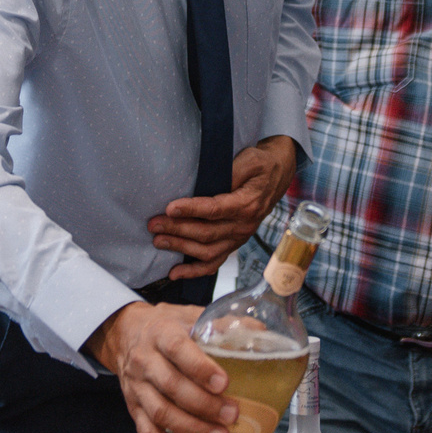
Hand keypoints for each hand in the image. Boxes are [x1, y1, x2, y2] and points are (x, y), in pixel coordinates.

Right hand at [86, 301, 236, 432]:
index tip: (223, 383)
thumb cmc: (165, 326)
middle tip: (232, 415)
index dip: (200, 368)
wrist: (124, 334)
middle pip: (172, 386)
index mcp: (161, 333)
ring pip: (160, 412)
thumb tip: (260, 332)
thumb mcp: (189, 315)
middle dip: (204, 405)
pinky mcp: (133, 408)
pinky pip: (147, 432)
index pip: (178, 349)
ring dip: (191, 429)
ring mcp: (137, 387)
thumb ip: (220, 323)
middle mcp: (145, 360)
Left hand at [148, 136, 297, 279]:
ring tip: (158, 241)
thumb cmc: (260, 165)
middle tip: (154, 224)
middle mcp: (244, 226)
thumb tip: (209, 181)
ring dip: (181, 247)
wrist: (277, 176)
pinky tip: (175, 273)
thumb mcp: (250, 159)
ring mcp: (239, 238)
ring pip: (207, 251)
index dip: (191, 210)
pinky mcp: (233, 244)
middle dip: (177, 229)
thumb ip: (231, 171)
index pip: (215, 210)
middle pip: (207, 233)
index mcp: (247, 204)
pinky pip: (214, 263)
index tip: (170, 208)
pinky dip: (194, 271)